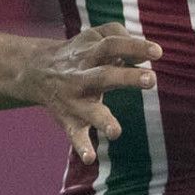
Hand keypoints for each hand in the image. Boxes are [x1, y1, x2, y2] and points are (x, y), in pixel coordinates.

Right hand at [15, 23, 162, 162]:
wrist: (35, 71)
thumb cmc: (80, 53)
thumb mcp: (95, 36)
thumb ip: (121, 37)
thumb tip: (146, 53)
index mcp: (90, 53)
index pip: (113, 45)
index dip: (135, 47)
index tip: (158, 52)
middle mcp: (81, 77)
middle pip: (104, 76)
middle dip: (127, 78)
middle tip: (151, 80)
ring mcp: (74, 101)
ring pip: (89, 111)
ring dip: (102, 121)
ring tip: (115, 132)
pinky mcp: (69, 121)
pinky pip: (74, 135)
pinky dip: (81, 147)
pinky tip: (90, 158)